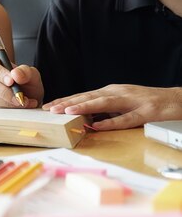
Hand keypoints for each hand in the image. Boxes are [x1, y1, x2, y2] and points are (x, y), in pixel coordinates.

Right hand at [0, 57, 42, 107]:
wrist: (28, 100)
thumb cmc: (26, 85)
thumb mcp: (31, 75)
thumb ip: (25, 71)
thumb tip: (15, 74)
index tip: (11, 81)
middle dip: (4, 91)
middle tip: (20, 96)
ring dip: (7, 102)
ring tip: (23, 102)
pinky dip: (6, 110)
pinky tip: (18, 108)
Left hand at [43, 85, 181, 129]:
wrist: (178, 100)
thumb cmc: (147, 103)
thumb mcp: (121, 104)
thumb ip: (104, 109)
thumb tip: (82, 118)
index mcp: (111, 91)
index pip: (84, 95)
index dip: (65, 101)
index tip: (48, 107)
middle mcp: (119, 92)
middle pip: (89, 97)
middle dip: (68, 103)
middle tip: (50, 110)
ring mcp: (132, 101)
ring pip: (104, 103)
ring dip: (84, 106)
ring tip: (67, 112)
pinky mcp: (146, 112)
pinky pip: (126, 118)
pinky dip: (111, 121)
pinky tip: (97, 125)